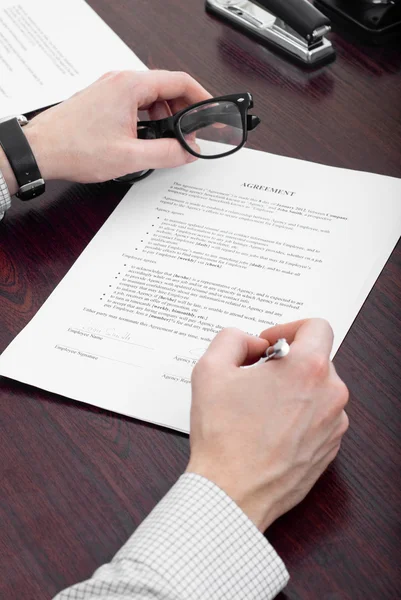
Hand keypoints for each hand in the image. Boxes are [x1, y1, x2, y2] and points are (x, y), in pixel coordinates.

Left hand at [2, 70, 209, 193]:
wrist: (41, 151)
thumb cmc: (75, 148)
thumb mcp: (130, 157)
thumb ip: (167, 153)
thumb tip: (189, 152)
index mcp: (130, 86)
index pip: (179, 81)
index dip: (201, 97)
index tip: (212, 111)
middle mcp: (120, 81)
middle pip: (166, 88)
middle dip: (184, 111)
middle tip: (192, 133)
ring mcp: (109, 89)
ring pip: (150, 97)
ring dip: (165, 117)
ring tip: (169, 142)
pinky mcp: (102, 101)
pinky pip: (134, 104)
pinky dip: (148, 119)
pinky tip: (147, 139)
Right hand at [186, 319, 348, 531]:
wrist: (232, 492)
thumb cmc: (223, 435)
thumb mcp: (210, 369)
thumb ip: (232, 338)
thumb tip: (252, 343)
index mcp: (308, 368)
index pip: (316, 327)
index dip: (289, 328)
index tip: (270, 344)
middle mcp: (330, 394)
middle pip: (316, 359)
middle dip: (287, 362)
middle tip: (256, 376)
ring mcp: (334, 425)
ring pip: (318, 390)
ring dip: (293, 389)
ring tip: (260, 407)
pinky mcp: (329, 448)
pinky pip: (319, 418)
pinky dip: (298, 416)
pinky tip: (269, 429)